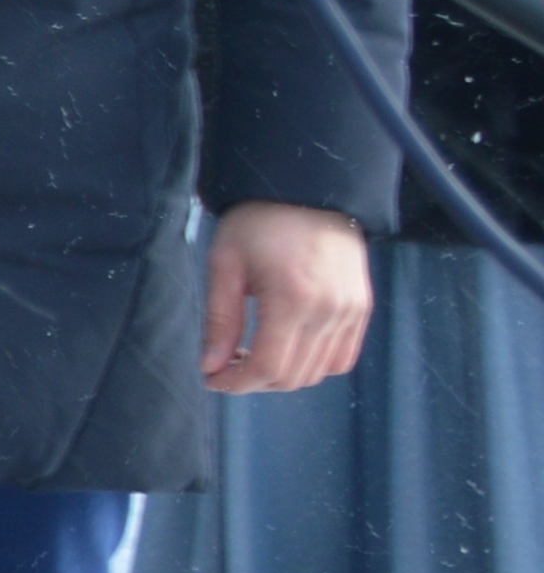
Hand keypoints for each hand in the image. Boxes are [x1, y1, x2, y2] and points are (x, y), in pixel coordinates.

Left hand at [201, 200, 373, 393]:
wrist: (308, 189)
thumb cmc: (259, 221)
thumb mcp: (225, 263)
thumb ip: (219, 319)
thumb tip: (210, 366)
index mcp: (293, 299)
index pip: (268, 368)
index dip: (236, 383)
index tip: (211, 379)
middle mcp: (330, 311)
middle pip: (294, 376)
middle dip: (255, 382)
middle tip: (226, 366)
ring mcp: (352, 312)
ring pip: (319, 372)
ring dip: (283, 375)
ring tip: (252, 354)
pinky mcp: (362, 308)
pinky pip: (342, 358)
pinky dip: (314, 364)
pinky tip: (285, 346)